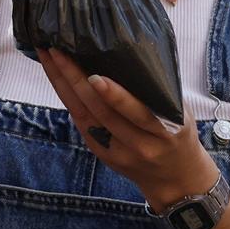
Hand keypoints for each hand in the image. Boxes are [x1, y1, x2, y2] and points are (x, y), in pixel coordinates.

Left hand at [36, 49, 217, 210]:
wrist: (175, 176)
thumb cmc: (178, 134)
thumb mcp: (179, 114)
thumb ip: (158, 93)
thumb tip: (128, 55)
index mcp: (165, 132)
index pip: (137, 113)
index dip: (115, 96)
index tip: (93, 75)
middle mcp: (139, 145)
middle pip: (101, 112)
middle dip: (76, 79)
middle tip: (58, 51)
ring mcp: (116, 152)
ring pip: (85, 116)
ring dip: (63, 85)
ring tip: (50, 58)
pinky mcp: (100, 153)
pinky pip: (81, 122)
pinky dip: (69, 98)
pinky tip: (57, 77)